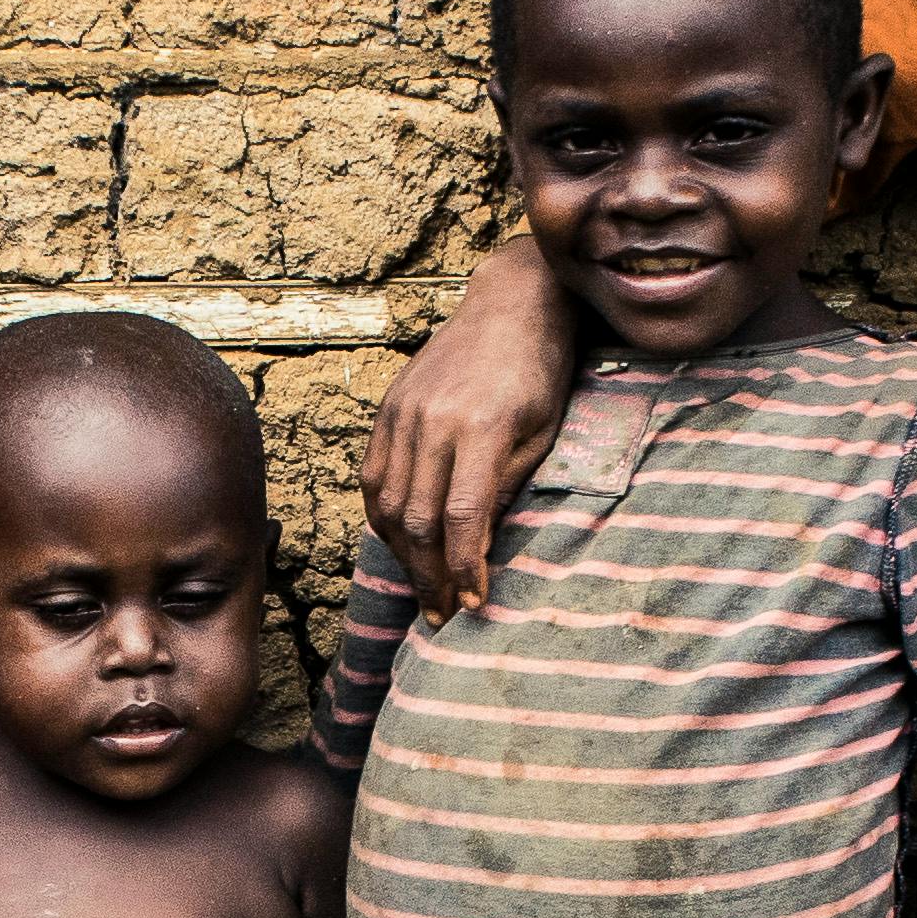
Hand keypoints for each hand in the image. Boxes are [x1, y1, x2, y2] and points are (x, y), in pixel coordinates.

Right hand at [363, 232, 577, 612]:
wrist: (510, 303)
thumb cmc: (541, 370)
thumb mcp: (543, 433)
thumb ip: (507, 488)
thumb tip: (478, 548)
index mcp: (482, 429)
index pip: (462, 518)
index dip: (464, 569)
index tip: (472, 604)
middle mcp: (433, 422)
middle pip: (416, 519)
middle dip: (429, 576)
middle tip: (440, 614)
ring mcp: (404, 413)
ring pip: (386, 503)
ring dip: (401, 554)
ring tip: (422, 586)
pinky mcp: (389, 408)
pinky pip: (373, 476)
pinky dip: (382, 517)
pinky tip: (401, 541)